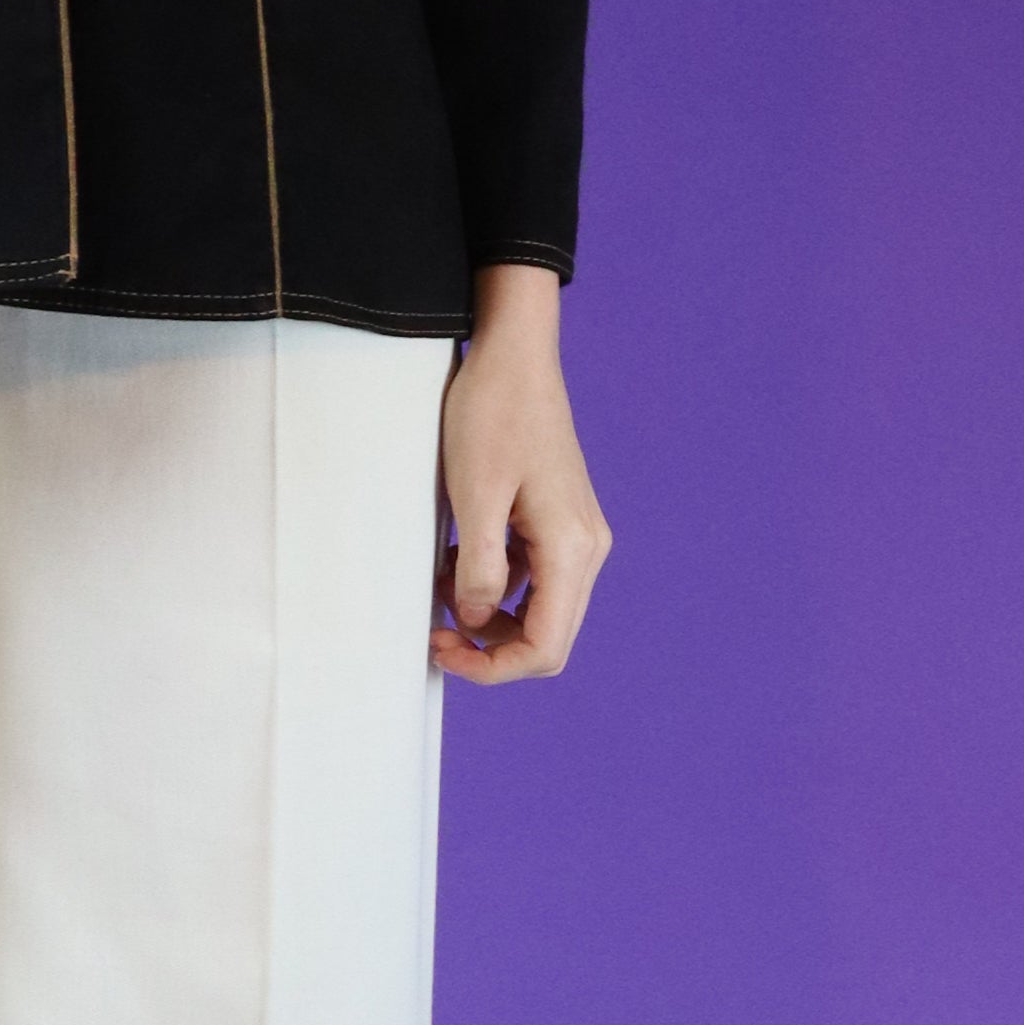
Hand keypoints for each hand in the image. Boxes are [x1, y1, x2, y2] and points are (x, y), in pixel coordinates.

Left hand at [432, 263, 608, 683]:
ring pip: (541, 610)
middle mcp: (587, 548)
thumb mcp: (474, 497)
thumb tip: (478, 621)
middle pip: (549, 637)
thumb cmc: (492, 415)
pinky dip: (496, 584)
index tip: (445, 651)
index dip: (495, 668)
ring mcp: (577, 534)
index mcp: (572, 548)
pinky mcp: (560, 521)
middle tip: (436, 633)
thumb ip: (481, 570)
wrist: (512, 356)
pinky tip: (457, 561)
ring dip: (491, 616)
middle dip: (492, 647)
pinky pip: (534, 576)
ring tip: (440, 591)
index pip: (546, 647)